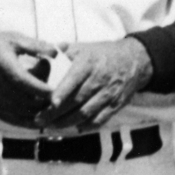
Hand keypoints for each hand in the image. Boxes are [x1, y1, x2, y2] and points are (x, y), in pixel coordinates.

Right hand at [0, 29, 57, 127]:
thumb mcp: (11, 38)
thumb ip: (35, 45)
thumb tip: (57, 51)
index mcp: (1, 63)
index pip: (24, 81)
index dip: (42, 89)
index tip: (56, 90)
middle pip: (24, 100)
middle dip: (43, 102)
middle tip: (56, 97)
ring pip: (19, 112)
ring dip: (36, 112)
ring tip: (48, 106)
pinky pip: (11, 119)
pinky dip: (26, 121)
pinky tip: (37, 117)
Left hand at [34, 37, 152, 131]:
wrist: (135, 60)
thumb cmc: (102, 54)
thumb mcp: (84, 47)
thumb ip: (62, 52)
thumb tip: (40, 54)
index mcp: (89, 62)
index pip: (74, 79)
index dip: (62, 92)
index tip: (50, 103)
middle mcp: (100, 79)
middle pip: (77, 100)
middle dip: (56, 113)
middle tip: (39, 119)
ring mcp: (109, 93)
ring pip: (86, 113)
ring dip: (67, 122)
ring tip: (52, 126)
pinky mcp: (116, 105)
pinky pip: (100, 120)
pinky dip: (86, 126)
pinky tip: (74, 127)